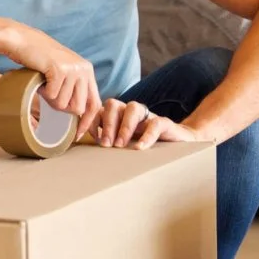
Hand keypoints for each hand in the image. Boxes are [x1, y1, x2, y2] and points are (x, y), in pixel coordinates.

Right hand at [0, 24, 100, 138]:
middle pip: (78, 108)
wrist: (22, 40)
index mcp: (87, 71)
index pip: (94, 103)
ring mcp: (73, 69)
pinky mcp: (59, 70)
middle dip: (62, 108)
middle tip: (50, 96)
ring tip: (45, 83)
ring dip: (50, 99)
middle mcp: (84, 70)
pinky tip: (41, 79)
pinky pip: (52, 95)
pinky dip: (43, 92)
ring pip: (63, 104)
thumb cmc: (39, 59)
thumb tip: (77, 114)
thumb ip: (73, 87)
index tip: (79, 134)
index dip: (87, 121)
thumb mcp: (63, 71)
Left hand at [85, 99, 211, 149]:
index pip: (99, 109)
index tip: (83, 137)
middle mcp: (131, 113)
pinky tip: (140, 148)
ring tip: (120, 145)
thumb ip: (106, 142)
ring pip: (134, 108)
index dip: (90, 120)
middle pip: (113, 105)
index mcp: (117, 116)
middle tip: (105, 144)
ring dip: (124, 126)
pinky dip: (146, 136)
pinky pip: (155, 124)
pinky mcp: (164, 123)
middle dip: (106, 124)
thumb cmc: (143, 146)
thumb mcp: (122, 145)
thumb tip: (81, 153)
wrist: (177, 144)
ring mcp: (147, 117)